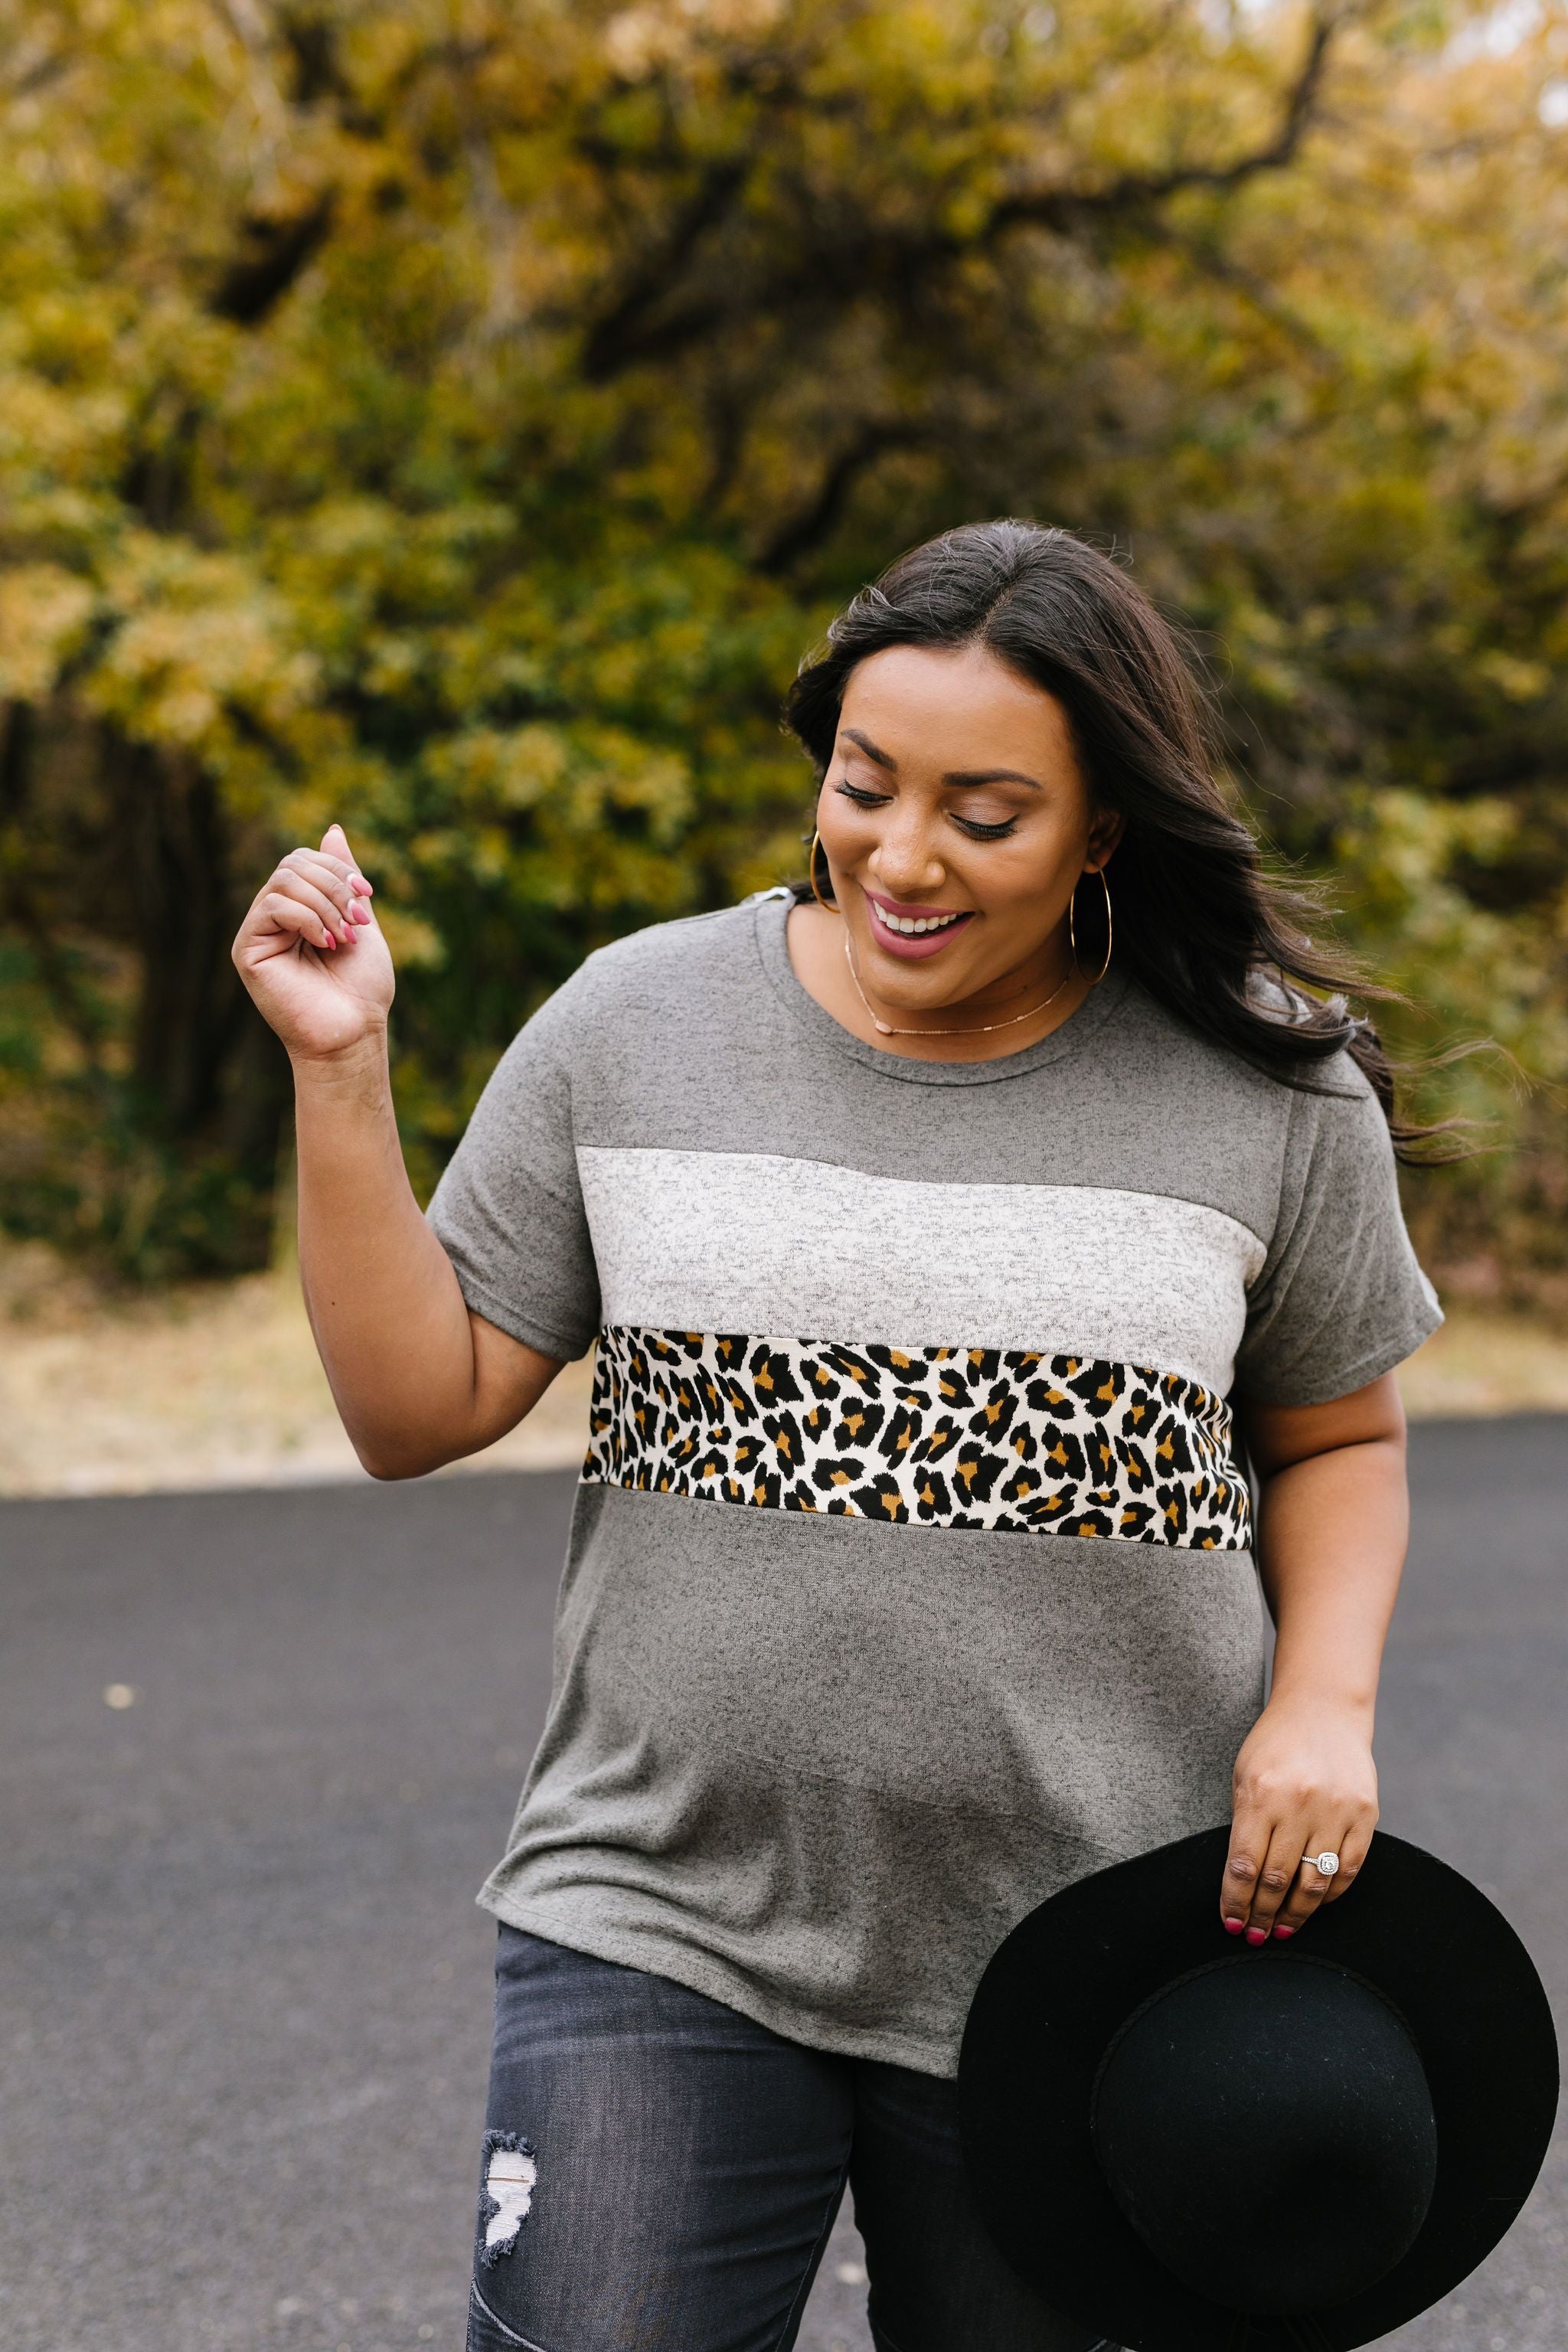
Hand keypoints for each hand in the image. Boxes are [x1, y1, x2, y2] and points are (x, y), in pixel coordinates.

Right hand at [232, 824, 394, 1061]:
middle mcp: (273, 917)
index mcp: (299, 908)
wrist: (353, 1032)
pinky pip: (272, 906)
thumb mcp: (360, 920)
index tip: (368, 896)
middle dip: (334, 885)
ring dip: (324, 904)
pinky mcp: (247, 950)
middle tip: (357, 920)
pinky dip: (306, 918)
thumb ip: (344, 879)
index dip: (338, 869)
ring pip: (283, 881)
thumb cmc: (361, 988)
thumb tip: (333, 829)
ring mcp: (257, 932)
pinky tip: (324, 944)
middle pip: (292, 864)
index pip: (304, 860)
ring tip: (342, 938)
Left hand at [1221, 1695, 1377, 1944]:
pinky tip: (1314, 1904)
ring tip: (1281, 1930)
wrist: (1324, 1710)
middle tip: (1254, 1935)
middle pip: (1278, 1879)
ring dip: (1296, 1914)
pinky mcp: (1365, 1815)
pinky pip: (1348, 1869)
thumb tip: (1240, 1883)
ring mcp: (1336, 1811)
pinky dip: (1329, 1894)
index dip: (1236, 1902)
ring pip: (1315, 1882)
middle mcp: (1299, 1804)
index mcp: (1261, 1793)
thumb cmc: (1276, 1744)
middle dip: (1261, 1914)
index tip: (1231, 1923)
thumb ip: (1243, 1824)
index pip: (1244, 1865)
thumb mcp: (1244, 1774)